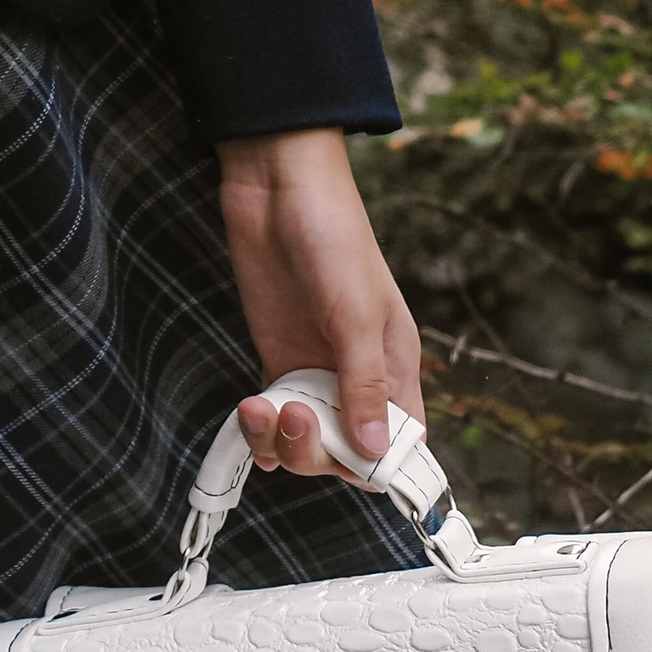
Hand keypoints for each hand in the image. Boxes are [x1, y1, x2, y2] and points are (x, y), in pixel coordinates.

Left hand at [216, 126, 421, 477]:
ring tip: (262, 410)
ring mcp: (314, 366)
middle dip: (319, 451)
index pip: (401, 442)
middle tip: (295, 418)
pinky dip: (261, 430)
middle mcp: (356, 373)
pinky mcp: (277, 355)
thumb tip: (376, 452)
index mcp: (394, 366)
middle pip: (348, 450)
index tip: (349, 465)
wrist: (278, 186)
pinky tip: (250, 424)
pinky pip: (275, 413)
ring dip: (283, 441)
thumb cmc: (333, 236)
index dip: (380, 465)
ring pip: (307, 437)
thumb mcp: (356, 313)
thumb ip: (364, 384)